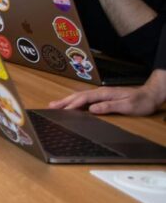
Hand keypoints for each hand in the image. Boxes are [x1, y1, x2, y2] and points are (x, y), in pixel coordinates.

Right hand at [49, 70, 165, 115]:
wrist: (152, 95)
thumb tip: (93, 109)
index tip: (61, 110)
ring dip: (68, 100)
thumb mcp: (127, 106)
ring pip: (81, 97)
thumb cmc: (141, 101)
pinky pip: (86, 99)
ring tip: (56, 105)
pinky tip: (72, 105)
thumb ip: (109, 106)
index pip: (84, 99)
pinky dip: (76, 101)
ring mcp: (102, 94)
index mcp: (105, 94)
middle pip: (79, 96)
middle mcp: (101, 92)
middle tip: (51, 106)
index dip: (72, 104)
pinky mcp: (104, 97)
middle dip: (64, 101)